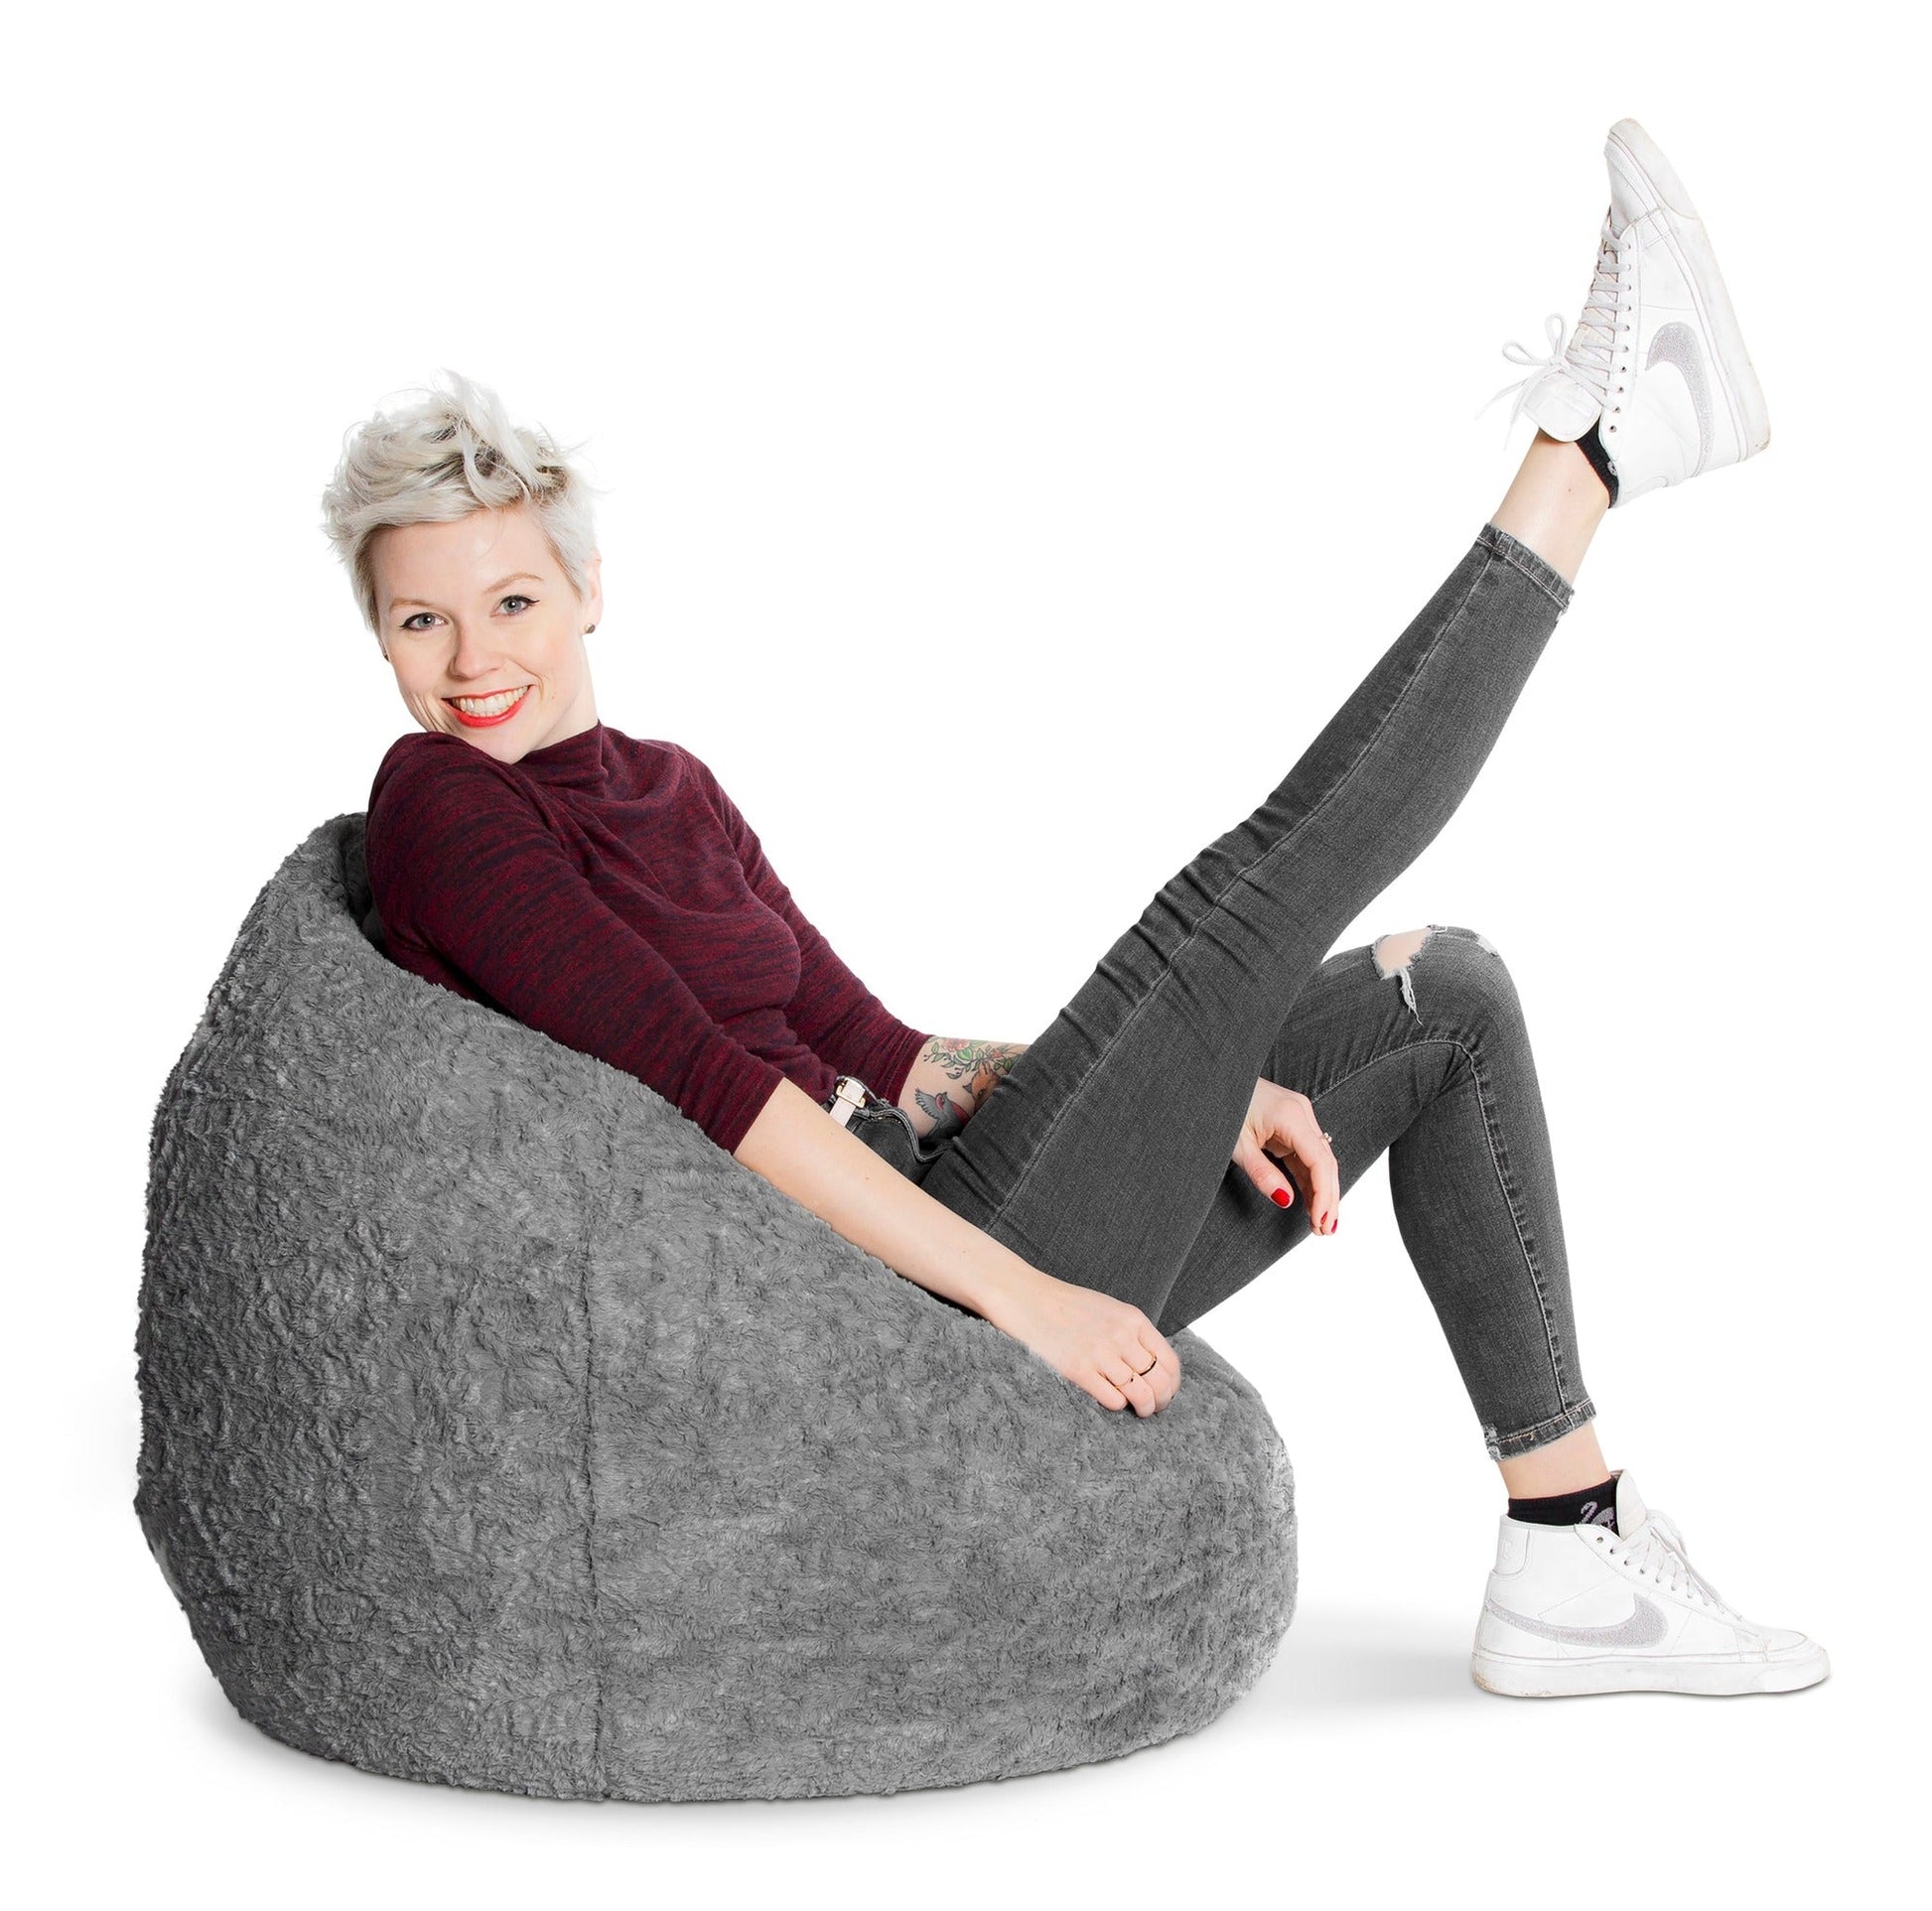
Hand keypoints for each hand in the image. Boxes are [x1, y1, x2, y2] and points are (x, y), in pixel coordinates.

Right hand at [984, 1267, 1180, 1415]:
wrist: (1024, 1296)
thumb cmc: (1064, 1304)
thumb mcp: (1107, 1308)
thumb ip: (1130, 1331)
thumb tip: (1150, 1363)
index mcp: (1132, 1319)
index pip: (1169, 1361)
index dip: (1172, 1384)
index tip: (1166, 1393)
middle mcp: (1121, 1336)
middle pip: (1159, 1381)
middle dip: (1161, 1401)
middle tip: (1154, 1408)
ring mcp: (1100, 1353)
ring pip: (1140, 1395)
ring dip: (1143, 1408)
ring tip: (1138, 1411)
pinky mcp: (1078, 1370)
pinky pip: (1113, 1399)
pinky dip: (1117, 1405)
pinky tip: (1110, 1400)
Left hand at [1234, 1077, 1340, 1234]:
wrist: (1213, 1080)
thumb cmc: (1221, 1107)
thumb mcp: (1237, 1145)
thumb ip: (1262, 1174)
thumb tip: (1285, 1200)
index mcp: (1291, 1116)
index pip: (1320, 1161)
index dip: (1324, 1195)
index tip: (1321, 1221)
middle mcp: (1302, 1113)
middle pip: (1325, 1162)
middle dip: (1328, 1198)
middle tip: (1325, 1230)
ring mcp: (1299, 1116)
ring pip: (1319, 1160)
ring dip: (1321, 1191)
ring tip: (1320, 1223)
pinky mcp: (1291, 1122)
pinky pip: (1305, 1154)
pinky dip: (1309, 1179)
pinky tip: (1311, 1202)